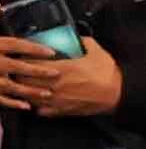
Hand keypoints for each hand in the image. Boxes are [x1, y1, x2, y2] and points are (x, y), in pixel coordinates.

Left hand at [0, 42, 118, 117]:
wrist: (118, 94)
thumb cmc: (108, 74)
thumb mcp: (97, 51)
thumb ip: (83, 42)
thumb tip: (76, 37)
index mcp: (63, 68)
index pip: (32, 62)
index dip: (27, 58)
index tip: (29, 56)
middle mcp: (56, 84)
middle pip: (26, 79)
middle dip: (24, 74)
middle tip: (26, 70)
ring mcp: (57, 99)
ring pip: (30, 95)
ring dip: (28, 90)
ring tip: (31, 85)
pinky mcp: (61, 110)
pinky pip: (40, 110)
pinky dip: (37, 105)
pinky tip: (41, 100)